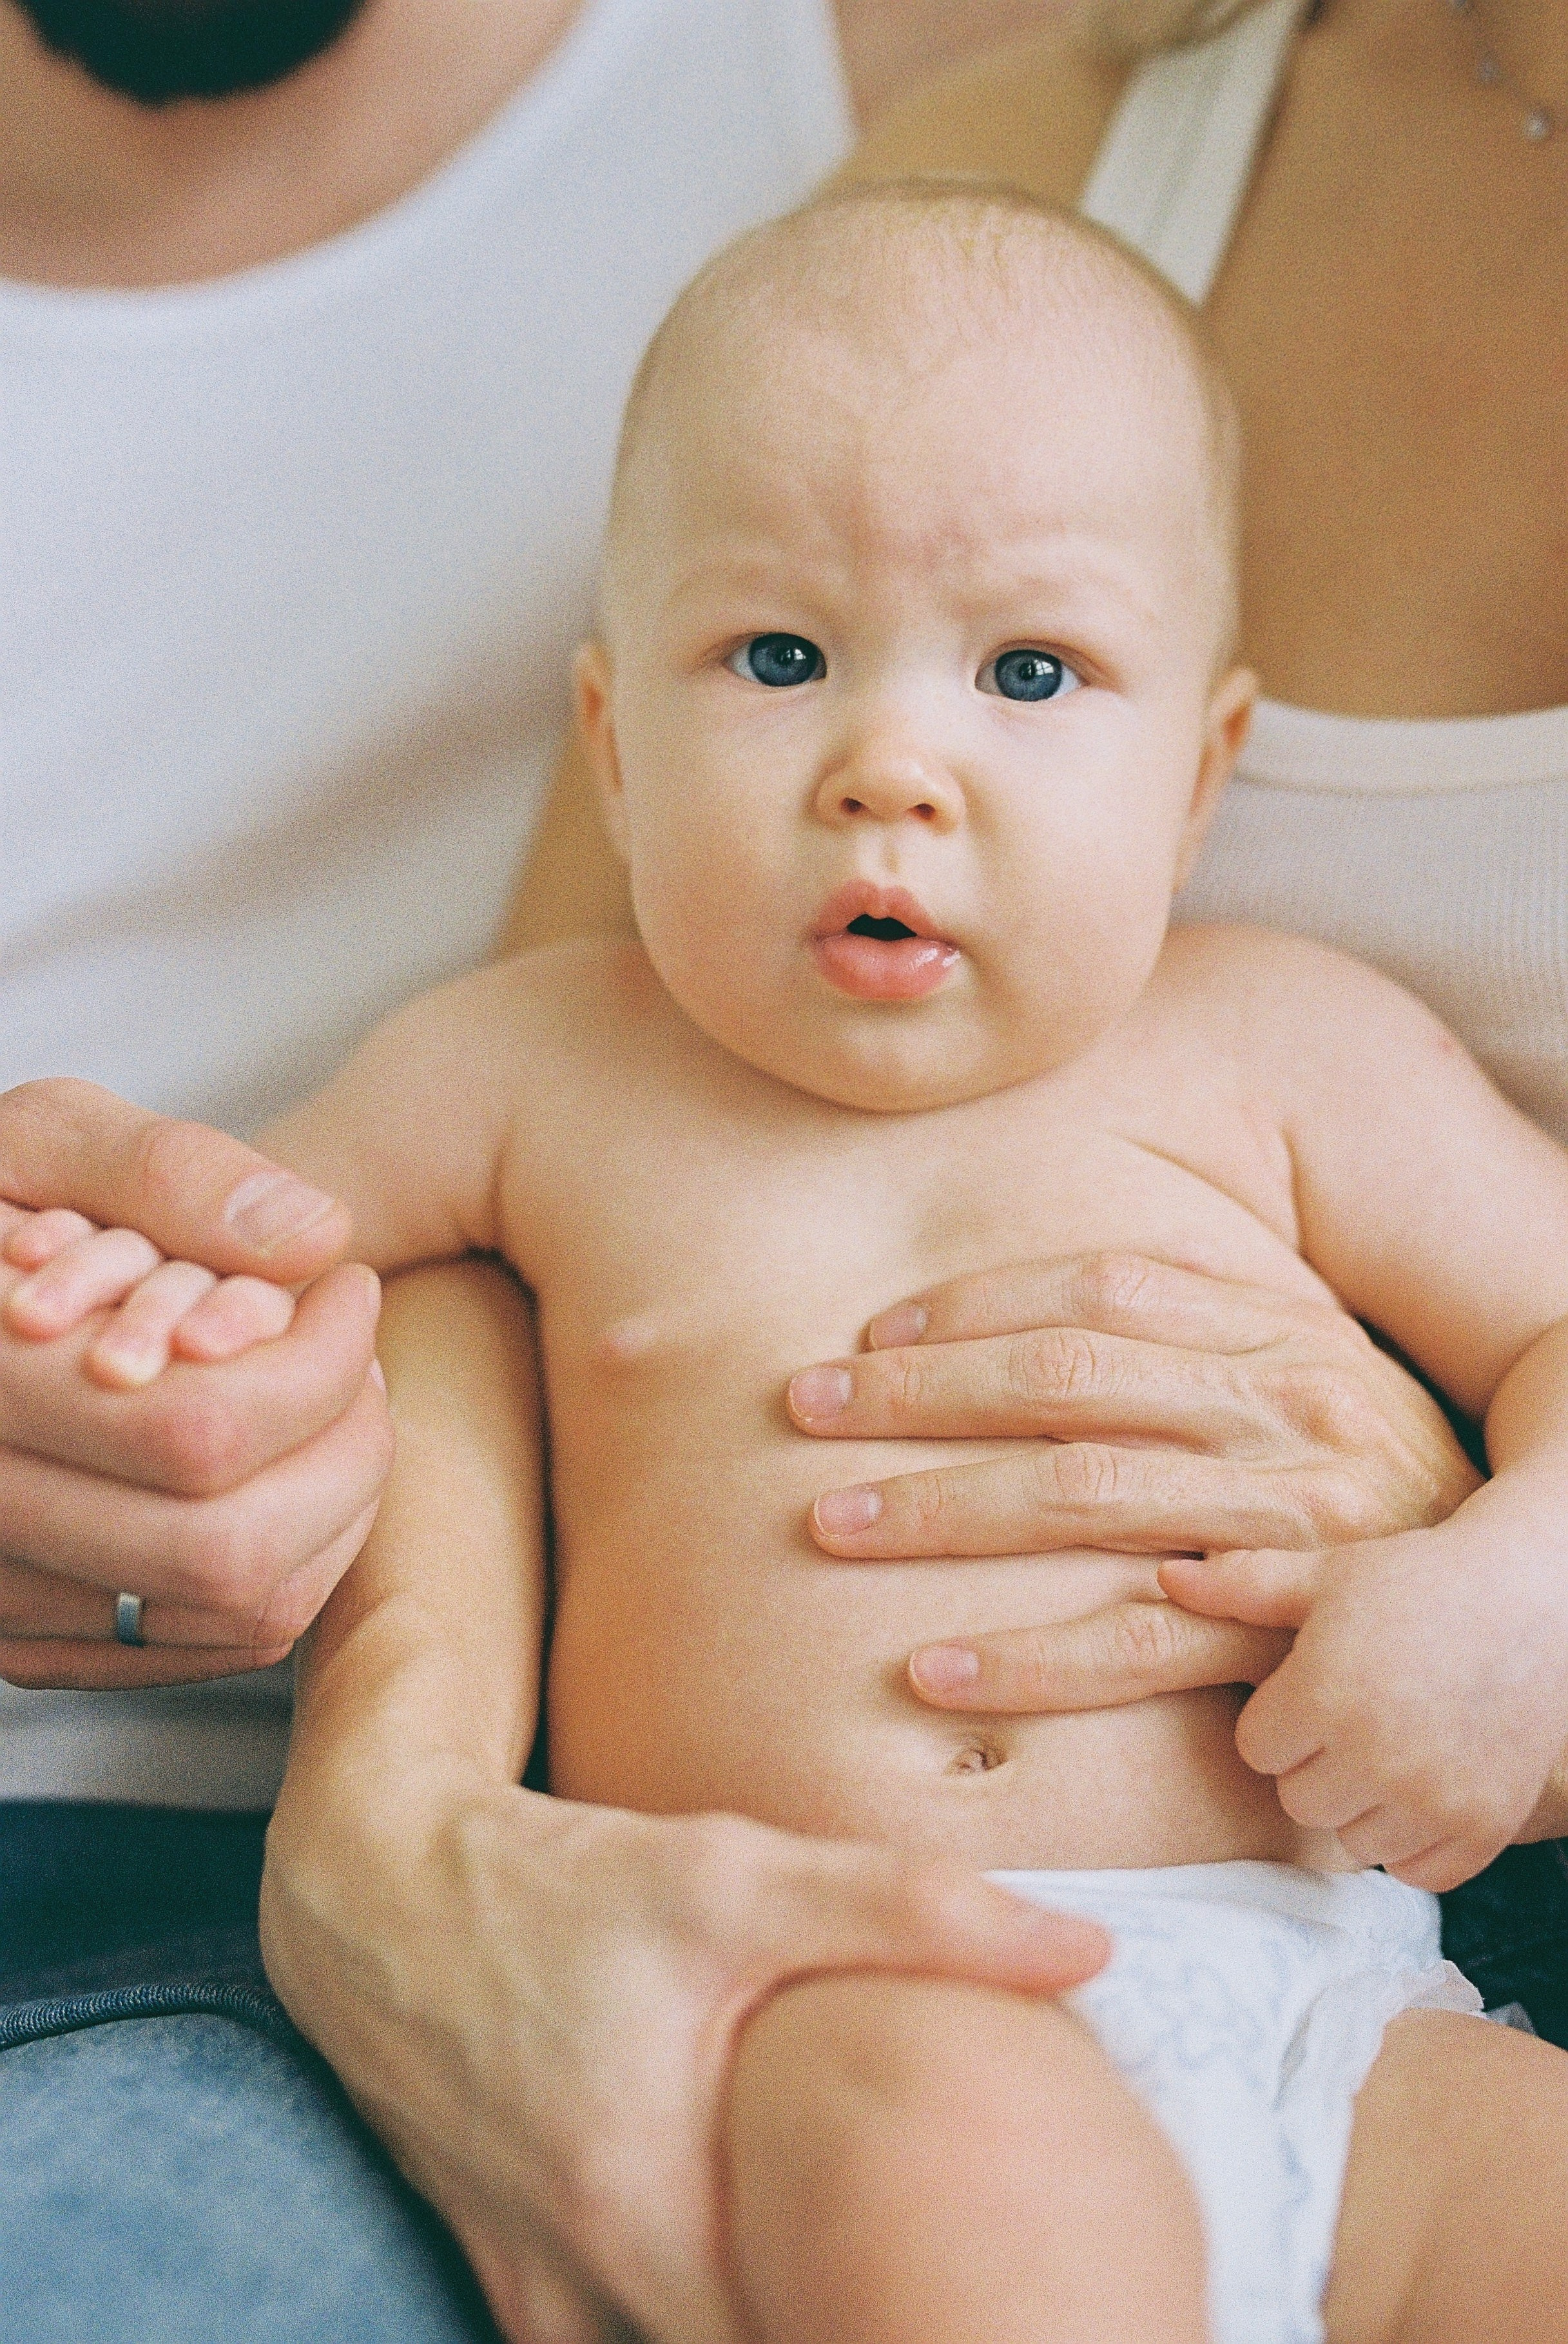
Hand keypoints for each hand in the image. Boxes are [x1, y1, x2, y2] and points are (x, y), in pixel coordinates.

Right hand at [0, 1078, 391, 1687]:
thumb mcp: (34, 1143)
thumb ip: (168, 1170)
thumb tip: (317, 1237)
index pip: (200, 1431)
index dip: (319, 1358)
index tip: (347, 1288)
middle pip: (231, 1548)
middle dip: (344, 1444)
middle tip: (354, 1352)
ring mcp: (3, 1604)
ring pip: (243, 1611)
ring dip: (338, 1504)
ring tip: (331, 1397)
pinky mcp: (34, 1644)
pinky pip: (216, 1640)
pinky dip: (294, 1555)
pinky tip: (288, 1462)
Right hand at [263, 1766, 1108, 2343]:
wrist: (375, 1893)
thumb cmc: (561, 1883)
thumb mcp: (734, 1875)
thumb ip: (912, 1913)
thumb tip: (1090, 1950)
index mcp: (648, 2216)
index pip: (818, 2342)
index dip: (907, 2337)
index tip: (984, 2312)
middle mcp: (584, 2287)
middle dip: (851, 2326)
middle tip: (948, 2293)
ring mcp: (538, 2296)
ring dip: (772, 2323)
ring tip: (866, 2279)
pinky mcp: (512, 2275)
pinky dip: (691, 2319)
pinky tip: (756, 2258)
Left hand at [785, 1253, 1478, 1713]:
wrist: (1517, 1600)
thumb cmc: (1372, 1478)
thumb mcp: (1310, 1376)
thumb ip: (1196, 1339)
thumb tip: (1032, 1317)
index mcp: (1276, 1334)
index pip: (1100, 1289)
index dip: (973, 1305)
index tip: (869, 1333)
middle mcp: (1277, 1413)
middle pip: (1064, 1384)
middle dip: (918, 1396)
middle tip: (802, 1409)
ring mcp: (1282, 1525)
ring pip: (1080, 1501)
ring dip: (939, 1514)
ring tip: (828, 1528)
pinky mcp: (1285, 1638)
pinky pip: (1133, 1647)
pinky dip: (1025, 1663)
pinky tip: (929, 1673)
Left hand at [1161, 1517, 1567, 1891]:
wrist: (1534, 1600)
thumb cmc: (1418, 1581)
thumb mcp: (1325, 1574)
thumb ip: (1242, 1586)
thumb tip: (1166, 1578)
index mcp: (1325, 1693)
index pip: (1256, 1748)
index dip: (1281, 1714)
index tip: (1316, 1684)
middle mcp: (1377, 1755)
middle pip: (1299, 1799)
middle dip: (1316, 1759)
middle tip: (1358, 1711)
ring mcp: (1434, 1799)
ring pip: (1353, 1840)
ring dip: (1364, 1802)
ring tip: (1394, 1741)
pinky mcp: (1482, 1828)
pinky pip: (1415, 1872)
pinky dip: (1416, 1840)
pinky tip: (1426, 1782)